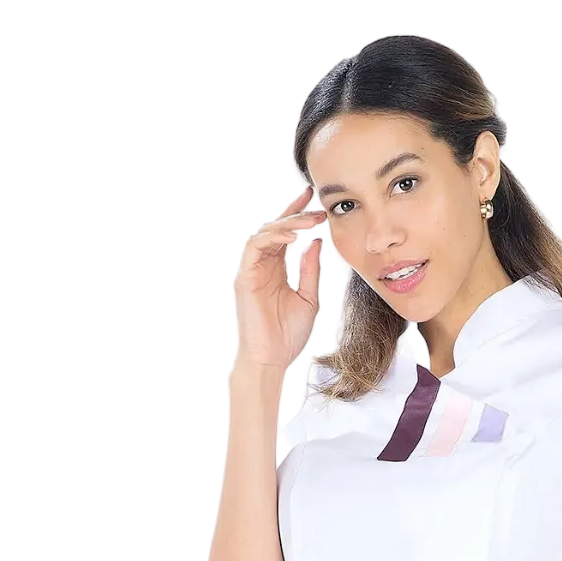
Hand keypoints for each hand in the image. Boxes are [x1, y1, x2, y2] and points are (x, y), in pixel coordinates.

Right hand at [232, 182, 327, 369]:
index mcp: (277, 270)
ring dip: (287, 223)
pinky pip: (256, 246)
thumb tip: (315, 242)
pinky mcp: (245, 276)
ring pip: (266, 233)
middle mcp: (263, 266)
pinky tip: (292, 236)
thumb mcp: (308, 298)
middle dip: (293, 210)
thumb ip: (310, 270)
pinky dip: (273, 237)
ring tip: (309, 220)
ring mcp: (253, 270)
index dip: (298, 217)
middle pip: (275, 228)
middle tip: (312, 200)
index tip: (316, 205)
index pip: (286, 236)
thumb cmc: (287, 336)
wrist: (272, 360)